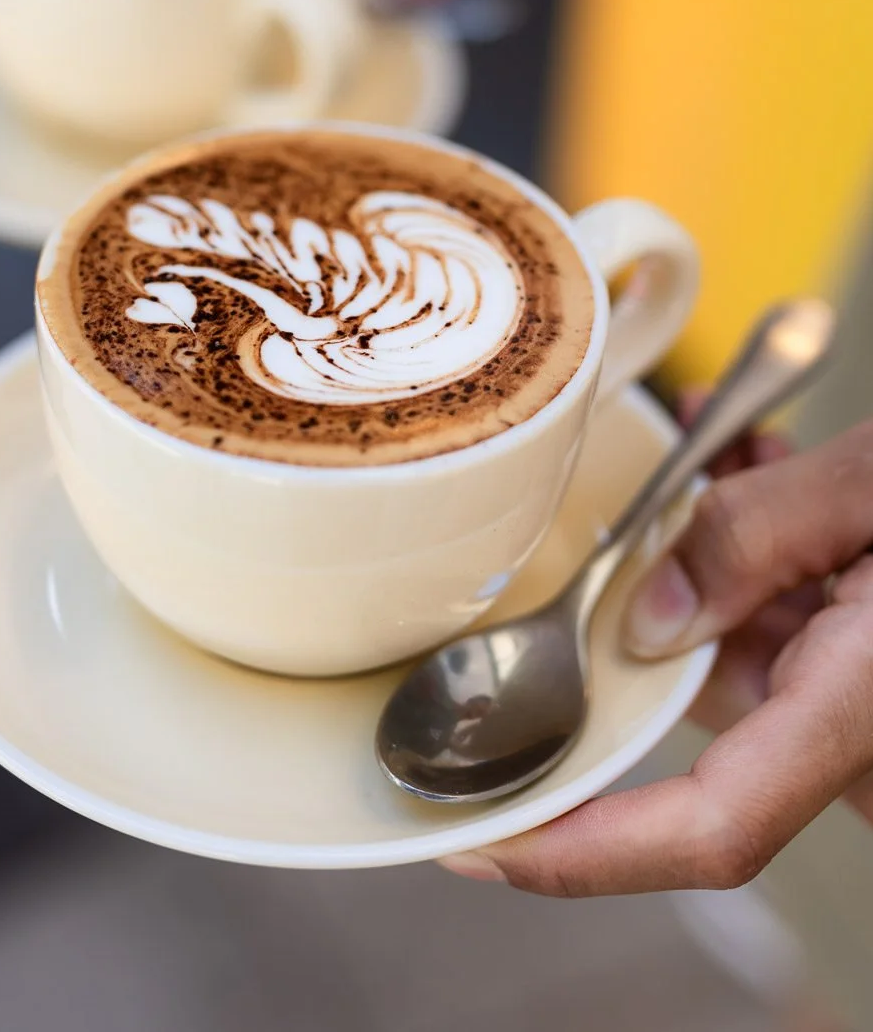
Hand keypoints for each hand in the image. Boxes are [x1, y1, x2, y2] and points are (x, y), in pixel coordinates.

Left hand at [440, 418, 872, 894]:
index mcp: (866, 707)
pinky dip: (775, 564)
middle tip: (680, 485)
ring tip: (749, 456)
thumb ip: (760, 536)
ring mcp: (871, 714)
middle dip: (663, 600)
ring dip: (730, 557)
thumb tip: (647, 613)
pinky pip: (794, 637)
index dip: (582, 853)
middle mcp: (866, 736)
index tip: (476, 841)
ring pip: (748, 657)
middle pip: (710, 709)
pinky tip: (777, 479)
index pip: (710, 830)